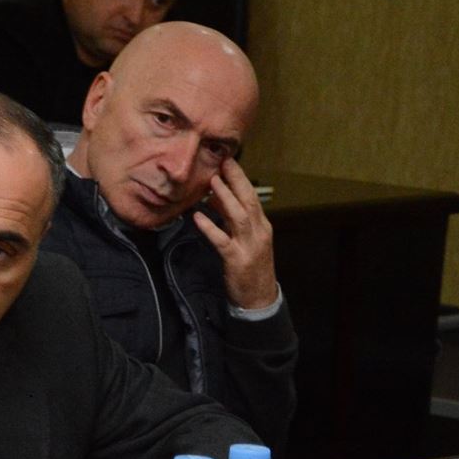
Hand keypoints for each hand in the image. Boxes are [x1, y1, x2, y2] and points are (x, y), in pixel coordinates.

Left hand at [191, 158, 278, 310]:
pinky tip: (198, 217)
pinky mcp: (236, 260)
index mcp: (261, 225)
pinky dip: (210, 227)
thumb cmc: (250, 267)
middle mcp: (258, 231)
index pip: (251, 196)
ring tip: (212, 181)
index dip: (240, 178)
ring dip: (225, 198)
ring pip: (238, 216)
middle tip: (223, 161)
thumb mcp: (244, 239)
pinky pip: (221, 241)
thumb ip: (231, 219)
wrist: (259, 297)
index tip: (228, 161)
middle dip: (236, 180)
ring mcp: (249, 245)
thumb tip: (215, 198)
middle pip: (248, 201)